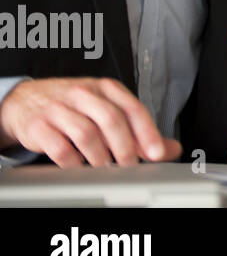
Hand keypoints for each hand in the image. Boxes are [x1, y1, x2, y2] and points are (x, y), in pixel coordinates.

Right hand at [0, 77, 180, 166]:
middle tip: (129, 165)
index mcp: (106, 88)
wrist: (25, 100)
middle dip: (125, 147)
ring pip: (86, 134)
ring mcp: (59, 108)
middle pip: (111, 120)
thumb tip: (170, 148)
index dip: (147, 132)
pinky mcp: (39, 126)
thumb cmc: (73, 105)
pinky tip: (80, 166)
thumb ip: (138, 129)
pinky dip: (74, 162)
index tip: (157, 153)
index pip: (133, 108)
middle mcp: (83, 93)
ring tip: (105, 167)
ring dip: (100, 157)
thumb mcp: (107, 108)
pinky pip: (60, 148)